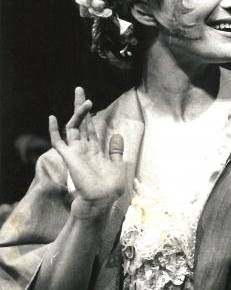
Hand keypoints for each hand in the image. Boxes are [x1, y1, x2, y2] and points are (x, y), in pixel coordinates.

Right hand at [49, 87, 125, 220]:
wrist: (102, 201)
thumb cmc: (110, 188)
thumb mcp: (118, 165)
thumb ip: (115, 151)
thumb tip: (116, 135)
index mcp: (95, 150)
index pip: (90, 128)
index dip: (89, 115)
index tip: (89, 101)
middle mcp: (83, 149)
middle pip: (80, 122)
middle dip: (80, 106)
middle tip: (79, 88)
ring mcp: (75, 152)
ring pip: (73, 127)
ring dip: (78, 112)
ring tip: (84, 99)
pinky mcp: (69, 157)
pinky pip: (58, 142)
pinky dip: (55, 130)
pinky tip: (53, 117)